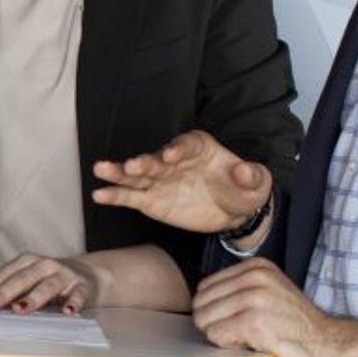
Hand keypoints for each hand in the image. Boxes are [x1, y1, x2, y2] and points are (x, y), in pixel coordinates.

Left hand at [0, 254, 98, 314]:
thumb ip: (12, 292)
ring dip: (33, 298)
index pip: (4, 274)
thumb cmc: (50, 281)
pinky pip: (77, 294)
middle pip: (22, 279)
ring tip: (21, 308)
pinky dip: (73, 303)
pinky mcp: (81, 286)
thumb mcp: (30, 282)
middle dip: (5, 293)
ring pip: (47, 286)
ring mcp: (63, 274)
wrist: (87, 274)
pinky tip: (67, 312)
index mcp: (26, 262)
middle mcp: (44, 265)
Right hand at [91, 130, 271, 234]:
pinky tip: (100, 194)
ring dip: (119, 173)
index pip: (185, 145)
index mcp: (199, 148)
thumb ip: (253, 175)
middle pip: (155, 158)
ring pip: (135, 175)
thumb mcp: (257, 183)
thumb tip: (243, 170)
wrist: (233, 211)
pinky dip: (115, 195)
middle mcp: (173, 160)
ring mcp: (159, 180)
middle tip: (132, 165)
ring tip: (101, 170)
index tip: (171, 155)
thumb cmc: (244, 190)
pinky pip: (131, 197)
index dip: (178, 149)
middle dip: (144, 161)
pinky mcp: (151, 200)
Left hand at [191, 258, 357, 356]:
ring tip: (250, 339)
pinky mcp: (254, 322)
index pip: (205, 287)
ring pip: (204, 320)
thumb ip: (239, 290)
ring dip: (222, 337)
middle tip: (242, 333)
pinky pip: (216, 336)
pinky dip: (229, 347)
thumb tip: (201, 302)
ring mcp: (254, 298)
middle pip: (201, 303)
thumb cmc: (298, 328)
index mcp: (257, 267)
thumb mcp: (269, 293)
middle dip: (214, 324)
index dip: (215, 311)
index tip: (239, 320)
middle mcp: (255, 277)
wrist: (330, 347)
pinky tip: (253, 345)